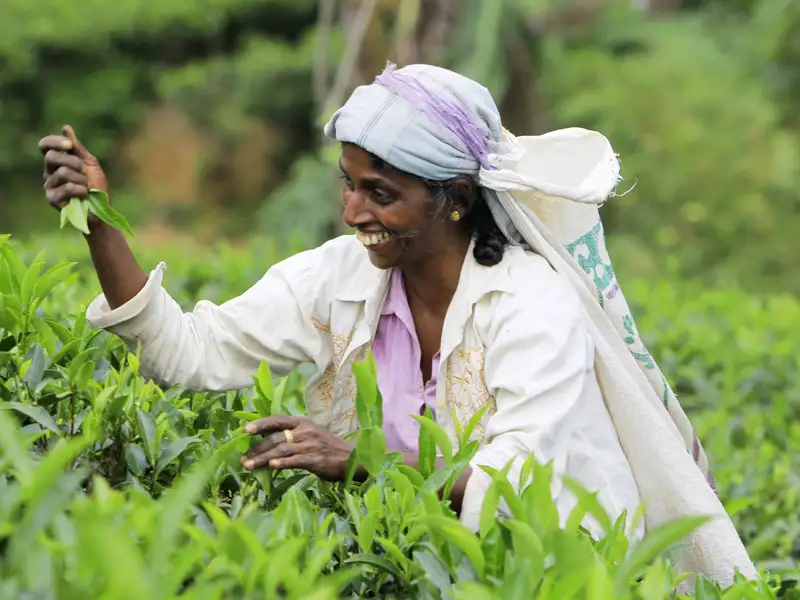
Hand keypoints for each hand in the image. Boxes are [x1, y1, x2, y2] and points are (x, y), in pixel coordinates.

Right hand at [39, 125, 109, 224]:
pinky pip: (66, 187)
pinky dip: (80, 190)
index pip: (45, 146)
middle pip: (51, 157)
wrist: (101, 209)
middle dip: (73, 162)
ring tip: (87, 187)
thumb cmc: (96, 186)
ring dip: (81, 179)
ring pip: (62, 172)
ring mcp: (49, 186)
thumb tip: (65, 128)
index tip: (69, 145)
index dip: (54, 142)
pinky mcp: (52, 199)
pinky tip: (84, 194)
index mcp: (57, 162)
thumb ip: (77, 148)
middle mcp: (49, 172)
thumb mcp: (89, 163)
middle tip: (84, 171)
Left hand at [240, 415, 354, 481]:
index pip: (278, 419)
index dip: (261, 424)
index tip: (245, 429)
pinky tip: (271, 466)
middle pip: (275, 438)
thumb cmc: (326, 446)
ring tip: (248, 465)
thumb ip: (291, 434)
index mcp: (302, 422)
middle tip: (243, 457)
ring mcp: (309, 445)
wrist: (350, 457)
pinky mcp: (314, 459)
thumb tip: (266, 439)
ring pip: (280, 450)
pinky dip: (281, 463)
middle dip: (257, 448)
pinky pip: (294, 460)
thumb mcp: (309, 434)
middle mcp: (305, 431)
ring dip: (262, 458)